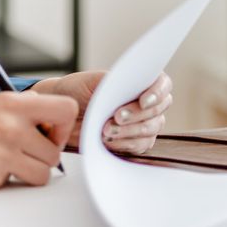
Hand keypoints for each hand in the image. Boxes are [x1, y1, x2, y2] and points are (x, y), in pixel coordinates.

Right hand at [0, 93, 78, 192]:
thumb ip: (18, 112)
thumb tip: (48, 124)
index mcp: (12, 103)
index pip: (66, 111)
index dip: (62, 126)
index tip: (47, 132)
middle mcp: (12, 126)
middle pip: (55, 153)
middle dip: (41, 157)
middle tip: (19, 153)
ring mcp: (3, 154)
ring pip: (43, 174)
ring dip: (28, 173)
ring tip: (2, 162)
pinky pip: (16, 185)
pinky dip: (5, 181)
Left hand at [26, 70, 171, 154]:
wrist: (63, 112)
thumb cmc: (77, 91)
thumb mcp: (91, 80)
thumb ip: (112, 80)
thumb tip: (132, 80)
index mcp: (138, 82)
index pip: (163, 84)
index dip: (157, 93)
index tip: (143, 101)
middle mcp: (145, 103)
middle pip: (157, 111)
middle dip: (137, 115)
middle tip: (116, 117)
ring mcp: (142, 124)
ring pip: (150, 130)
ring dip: (129, 131)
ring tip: (105, 130)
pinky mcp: (134, 142)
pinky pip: (139, 146)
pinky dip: (124, 143)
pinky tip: (108, 141)